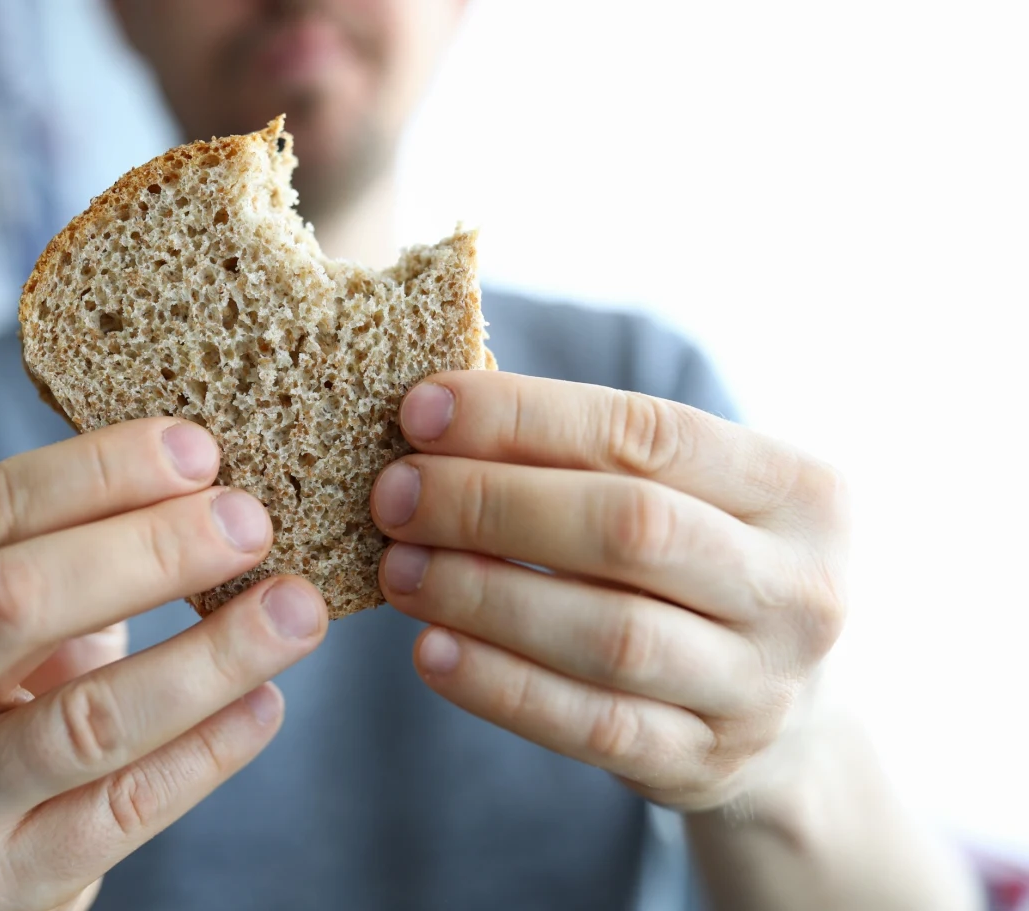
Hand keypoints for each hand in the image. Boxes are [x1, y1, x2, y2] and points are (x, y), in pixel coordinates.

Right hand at [0, 418, 326, 909]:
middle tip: (252, 519)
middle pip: (13, 600)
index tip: (198, 448)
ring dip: (211, 654)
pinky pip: (128, 807)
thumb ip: (57, 557)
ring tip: (296, 608)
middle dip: (149, 547)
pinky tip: (267, 701)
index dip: (93, 473)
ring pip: (88, 718)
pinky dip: (211, 747)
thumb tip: (208, 482)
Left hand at [371, 372, 847, 811]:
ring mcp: (760, 687)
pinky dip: (500, 685)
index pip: (649, 433)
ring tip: (399, 570)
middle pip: (628, 529)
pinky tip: (431, 651)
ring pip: (608, 634)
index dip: (524, 417)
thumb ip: (593, 455)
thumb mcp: (691, 499)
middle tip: (393, 495)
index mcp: (801, 492)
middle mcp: (799, 589)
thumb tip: (436, 420)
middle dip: (491, 503)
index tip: (420, 412)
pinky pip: (590, 725)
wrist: (783, 719)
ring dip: (484, 594)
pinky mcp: (704, 762)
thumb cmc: (699, 568)